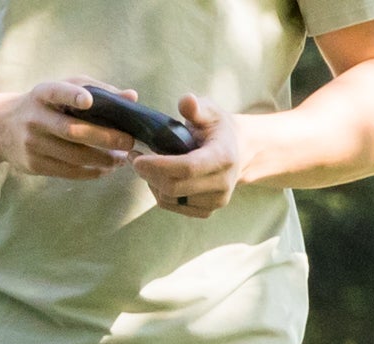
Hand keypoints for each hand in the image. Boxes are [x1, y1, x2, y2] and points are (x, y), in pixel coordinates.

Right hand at [0, 81, 134, 179]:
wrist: (2, 128)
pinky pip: (66, 171)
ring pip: (73, 155)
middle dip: (104, 137)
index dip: (72, 96)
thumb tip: (131, 97)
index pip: (57, 92)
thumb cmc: (44, 105)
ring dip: (102, 159)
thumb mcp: (62, 90)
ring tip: (121, 159)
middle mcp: (35, 118)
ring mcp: (32, 144)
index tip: (88, 101)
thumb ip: (97, 90)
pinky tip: (105, 169)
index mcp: (43, 94)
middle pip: (72, 130)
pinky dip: (89, 172)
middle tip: (129, 142)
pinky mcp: (33, 165)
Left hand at [131, 95, 244, 217]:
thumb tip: (185, 101)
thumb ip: (196, 107)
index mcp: (223, 158)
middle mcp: (222, 184)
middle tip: (135, 158)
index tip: (137, 158)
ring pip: (169, 199)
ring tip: (147, 166)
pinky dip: (159, 192)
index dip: (158, 165)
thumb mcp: (210, 112)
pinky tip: (158, 177)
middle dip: (148, 174)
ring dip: (152, 183)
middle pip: (174, 187)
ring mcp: (214, 201)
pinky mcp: (205, 211)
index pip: (187, 168)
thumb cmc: (218, 129)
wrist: (238, 151)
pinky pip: (172, 206)